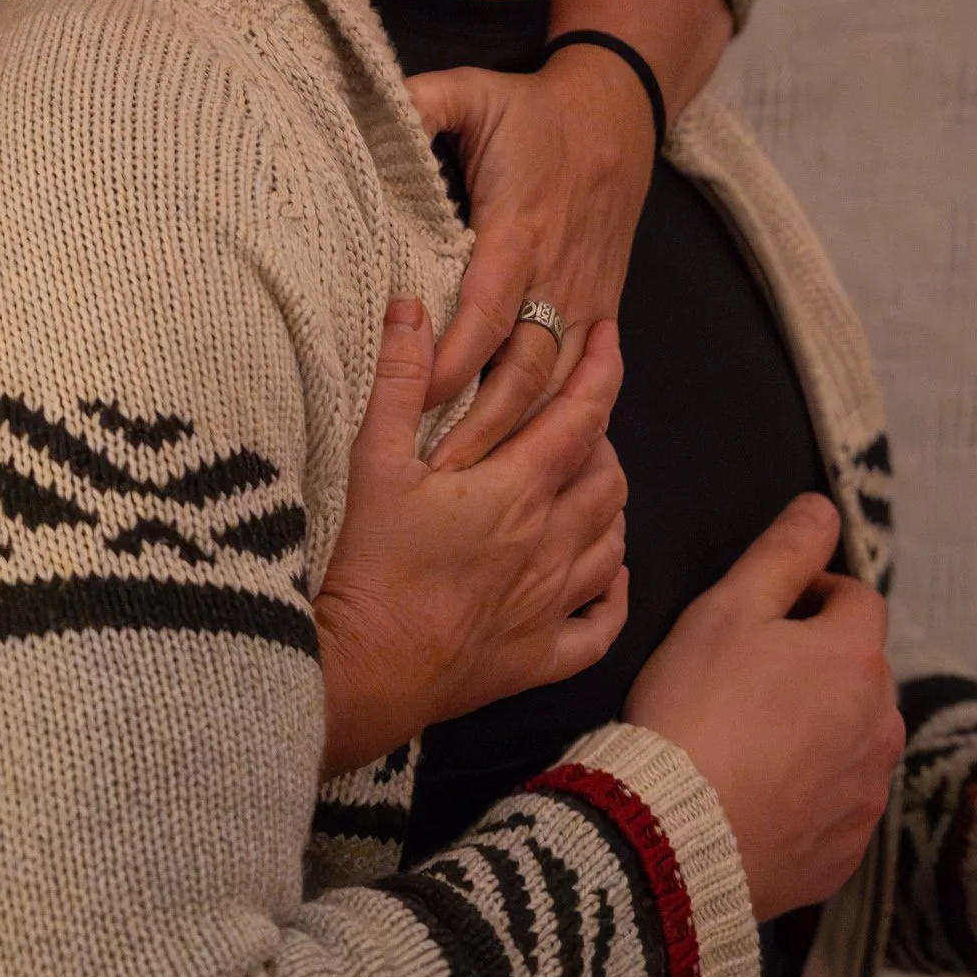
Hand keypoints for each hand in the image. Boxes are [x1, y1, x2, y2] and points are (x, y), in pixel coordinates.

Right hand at [314, 301, 628, 778]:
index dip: (602, 370)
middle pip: (609, 479)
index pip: (583, 416)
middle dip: (603, 438)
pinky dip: (614, 596)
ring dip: (609, 508)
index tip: (608, 336)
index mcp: (517, 490)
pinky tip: (606, 576)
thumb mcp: (373, 458)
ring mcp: (550, 606)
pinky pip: (601, 627)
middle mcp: (551, 545)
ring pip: (614, 545)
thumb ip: (399, 378)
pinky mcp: (538, 658)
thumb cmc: (368, 562)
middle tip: (575, 416)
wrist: (362, 671)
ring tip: (585, 483)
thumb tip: (411, 305)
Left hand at [408, 52, 652, 460]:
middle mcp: (556, 272)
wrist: (619, 112)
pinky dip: (560, 417)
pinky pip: (583, 374)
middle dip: (484, 427)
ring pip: (557, 384)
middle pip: (524, 370)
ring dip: (519, 435)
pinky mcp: (601, 305)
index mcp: (519, 229)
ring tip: (475, 483)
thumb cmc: (532, 108)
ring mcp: (585, 295)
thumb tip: (368, 110)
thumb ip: (418, 102)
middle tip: (439, 478)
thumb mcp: (470, 89)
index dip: (450, 361)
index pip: (484, 312)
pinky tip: (531, 455)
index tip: (411, 400)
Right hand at [625, 493, 901, 918]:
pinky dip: (811, 789)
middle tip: (748, 673)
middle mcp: (881, 725)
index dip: (813, 593)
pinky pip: (839, 801)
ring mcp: (869, 794)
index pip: (859, 600)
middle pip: (861, 672)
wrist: (675, 832)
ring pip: (855, 737)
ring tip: (753, 736)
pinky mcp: (849, 850)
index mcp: (857, 659)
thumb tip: (824, 507)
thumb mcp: (728, 607)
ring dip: (821, 725)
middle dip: (819, 662)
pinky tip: (759, 791)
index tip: (763, 613)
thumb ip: (783, 552)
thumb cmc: (697, 703)